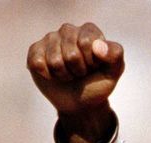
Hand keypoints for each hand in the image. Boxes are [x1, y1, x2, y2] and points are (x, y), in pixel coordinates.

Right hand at [26, 22, 123, 142]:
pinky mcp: (35, 51)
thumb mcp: (113, 72)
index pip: (87, 43)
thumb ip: (115, 54)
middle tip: (80, 73)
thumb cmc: (97, 84)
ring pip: (54, 60)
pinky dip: (48, 75)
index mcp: (89, 30)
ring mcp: (50, 39)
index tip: (94, 67)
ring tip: (68, 75)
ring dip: (63, 75)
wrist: (81, 104)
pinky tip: (53, 75)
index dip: (91, 62)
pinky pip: (38, 63)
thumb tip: (98, 46)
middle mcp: (68, 31)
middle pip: (70, 54)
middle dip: (77, 71)